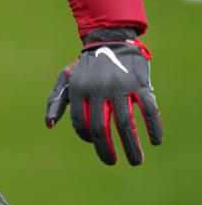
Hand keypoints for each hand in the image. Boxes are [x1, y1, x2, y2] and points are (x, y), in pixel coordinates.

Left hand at [44, 28, 162, 164]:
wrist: (110, 41)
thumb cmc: (86, 67)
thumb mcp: (66, 80)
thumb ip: (56, 101)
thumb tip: (49, 125)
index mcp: (79, 91)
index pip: (81, 124)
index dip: (87, 137)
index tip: (96, 143)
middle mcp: (98, 90)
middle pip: (101, 128)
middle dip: (106, 150)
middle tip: (112, 162)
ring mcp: (120, 87)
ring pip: (125, 124)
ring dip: (131, 146)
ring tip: (135, 161)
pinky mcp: (140, 84)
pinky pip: (148, 110)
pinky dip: (153, 128)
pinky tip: (155, 141)